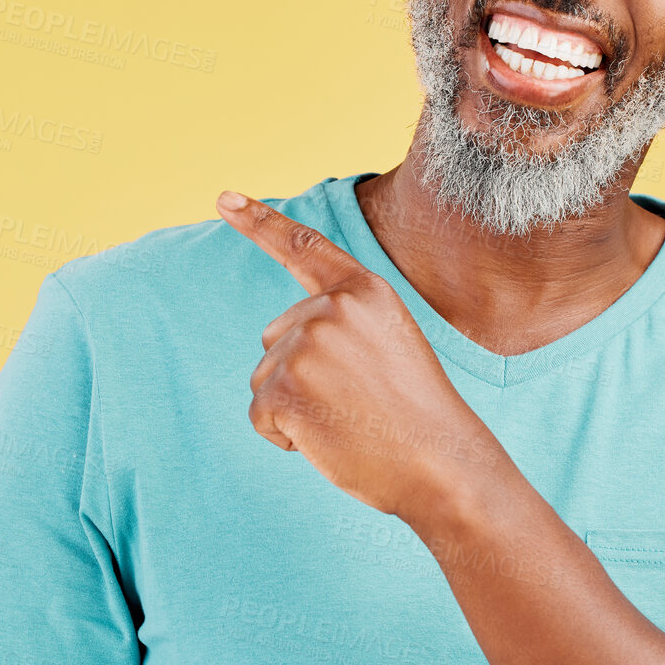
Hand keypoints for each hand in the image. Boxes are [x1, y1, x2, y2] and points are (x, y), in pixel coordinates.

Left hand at [214, 189, 505, 521]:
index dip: (260, 221)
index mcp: (365, 291)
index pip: (303, 247)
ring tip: (348, 422)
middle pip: (275, 336)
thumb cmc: (417, 418)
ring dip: (294, 407)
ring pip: (264, 377)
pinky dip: (285, 435)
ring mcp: (305, 345)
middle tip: (356, 403)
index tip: (223, 198)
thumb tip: (279, 338)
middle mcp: (331, 308)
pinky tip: (328, 440)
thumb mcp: (388, 346)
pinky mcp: (283, 387)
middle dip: (300, 374)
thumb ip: (340, 326)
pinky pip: (260, 414)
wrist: (441, 466)